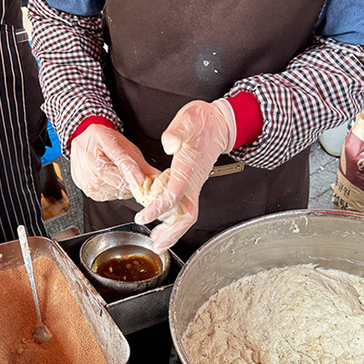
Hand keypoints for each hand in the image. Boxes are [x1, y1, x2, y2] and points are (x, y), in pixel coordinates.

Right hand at [70, 124, 156, 201]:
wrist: (83, 139)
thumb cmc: (105, 141)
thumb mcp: (125, 146)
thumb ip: (141, 163)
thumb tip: (157, 176)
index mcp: (105, 145)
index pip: (122, 162)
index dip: (133, 173)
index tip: (142, 181)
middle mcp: (93, 164)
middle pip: (119, 182)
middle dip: (132, 183)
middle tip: (138, 181)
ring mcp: (87, 178)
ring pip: (113, 192)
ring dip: (123, 189)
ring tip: (124, 180)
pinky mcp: (85, 188)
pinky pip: (105, 197)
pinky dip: (113, 193)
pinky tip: (113, 183)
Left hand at [135, 99, 235, 251]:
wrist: (220, 124)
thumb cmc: (204, 121)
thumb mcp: (190, 118)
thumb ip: (178, 131)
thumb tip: (168, 144)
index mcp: (189, 167)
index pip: (175, 194)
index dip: (158, 208)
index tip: (142, 217)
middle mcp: (194, 180)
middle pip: (187, 215)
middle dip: (172, 232)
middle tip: (156, 244)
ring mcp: (194, 184)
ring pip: (187, 215)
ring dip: (173, 232)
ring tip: (157, 243)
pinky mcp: (192, 184)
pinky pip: (184, 209)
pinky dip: (173, 222)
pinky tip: (162, 226)